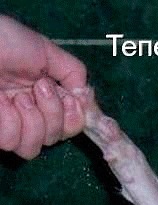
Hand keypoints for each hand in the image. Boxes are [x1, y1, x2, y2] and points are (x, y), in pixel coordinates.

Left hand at [0, 15, 86, 158]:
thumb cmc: (6, 41)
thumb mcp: (47, 51)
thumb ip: (74, 73)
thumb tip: (85, 99)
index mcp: (45, 97)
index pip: (71, 125)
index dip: (75, 118)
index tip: (71, 99)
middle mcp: (29, 113)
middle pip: (56, 137)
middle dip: (54, 114)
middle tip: (39, 88)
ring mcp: (10, 123)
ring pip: (36, 146)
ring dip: (34, 120)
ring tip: (19, 97)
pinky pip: (13, 142)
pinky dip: (12, 123)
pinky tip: (3, 102)